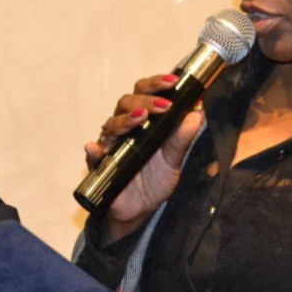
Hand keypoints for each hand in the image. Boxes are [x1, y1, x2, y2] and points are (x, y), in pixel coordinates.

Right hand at [86, 74, 204, 241]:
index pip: (145, 92)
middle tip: (164, 106)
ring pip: (112, 123)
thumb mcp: (174, 159)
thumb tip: (197, 113)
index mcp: (143, 120)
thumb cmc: (156, 178)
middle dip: (145, 100)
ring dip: (126, 119)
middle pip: (126, 102)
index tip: (173, 82)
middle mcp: (125, 127)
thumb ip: (183, 138)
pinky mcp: (100, 165)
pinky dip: (93, 151)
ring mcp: (111, 145)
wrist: (142, 209)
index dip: (156, 84)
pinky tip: (96, 148)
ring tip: (141, 119)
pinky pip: (93, 155)